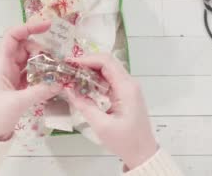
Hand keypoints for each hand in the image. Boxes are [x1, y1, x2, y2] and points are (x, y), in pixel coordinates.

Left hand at [0, 20, 61, 140]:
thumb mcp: (16, 103)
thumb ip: (39, 91)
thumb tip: (59, 83)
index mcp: (1, 65)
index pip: (13, 37)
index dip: (29, 27)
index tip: (47, 26)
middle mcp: (7, 67)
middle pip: (26, 48)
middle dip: (42, 51)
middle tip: (54, 62)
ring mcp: (13, 77)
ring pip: (31, 62)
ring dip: (44, 64)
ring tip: (56, 73)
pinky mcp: (18, 89)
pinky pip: (33, 75)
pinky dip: (43, 76)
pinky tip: (53, 83)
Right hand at [66, 54, 156, 169]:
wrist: (142, 153)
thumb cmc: (125, 141)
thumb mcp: (101, 125)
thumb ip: (84, 105)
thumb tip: (68, 89)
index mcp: (126, 88)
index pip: (106, 62)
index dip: (87, 59)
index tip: (70, 63)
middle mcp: (129, 84)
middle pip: (107, 62)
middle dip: (87, 62)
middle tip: (69, 67)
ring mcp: (129, 88)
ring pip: (108, 69)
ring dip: (91, 69)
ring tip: (73, 74)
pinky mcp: (125, 93)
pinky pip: (110, 79)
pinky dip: (96, 78)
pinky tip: (83, 83)